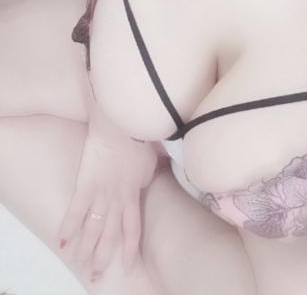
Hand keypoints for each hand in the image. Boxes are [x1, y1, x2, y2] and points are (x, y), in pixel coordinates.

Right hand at [57, 128, 157, 280]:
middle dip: (104, 256)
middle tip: (97, 274)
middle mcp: (118, 199)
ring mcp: (101, 193)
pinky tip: (62, 242)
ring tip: (80, 263)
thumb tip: (150, 178)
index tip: (127, 264)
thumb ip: (149, 175)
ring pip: (93, 228)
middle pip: (110, 234)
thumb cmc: (141, 135)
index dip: (130, 248)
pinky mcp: (85, 183)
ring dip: (86, 248)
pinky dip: (68, 227)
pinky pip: (75, 210)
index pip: (133, 228)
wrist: (123, 123)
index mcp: (134, 193)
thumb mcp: (152, 160)